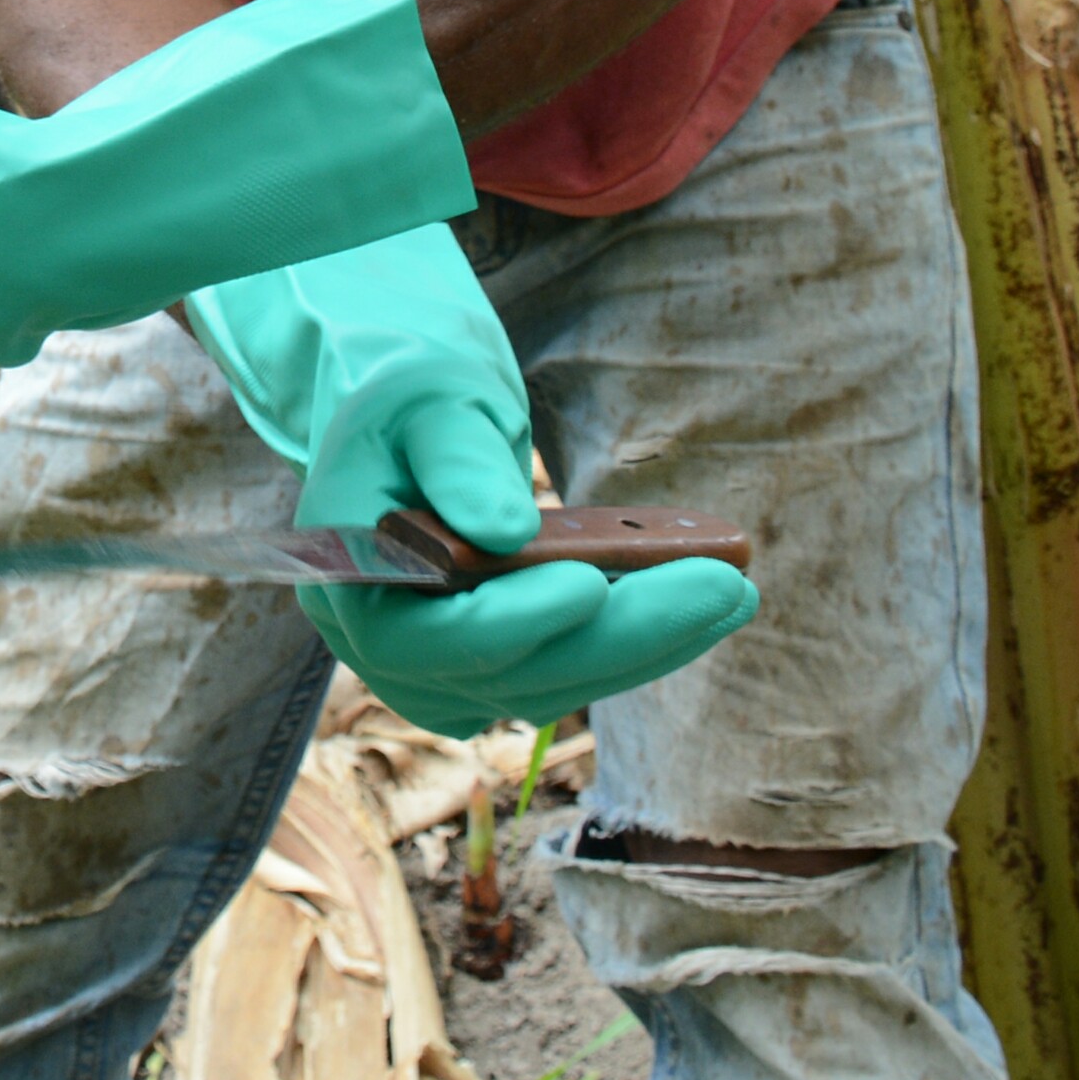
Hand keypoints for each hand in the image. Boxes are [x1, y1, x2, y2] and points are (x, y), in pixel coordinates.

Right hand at [184, 233, 756, 734]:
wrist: (412, 423)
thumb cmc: (415, 396)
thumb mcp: (432, 399)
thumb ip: (460, 461)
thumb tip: (509, 532)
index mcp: (346, 578)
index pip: (420, 634)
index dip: (506, 623)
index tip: (588, 583)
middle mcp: (385, 644)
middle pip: (508, 673)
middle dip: (623, 634)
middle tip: (721, 585)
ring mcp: (440, 670)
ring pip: (554, 683)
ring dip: (650, 642)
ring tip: (732, 586)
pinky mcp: (495, 670)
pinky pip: (574, 670)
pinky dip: (641, 640)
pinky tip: (706, 603)